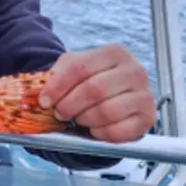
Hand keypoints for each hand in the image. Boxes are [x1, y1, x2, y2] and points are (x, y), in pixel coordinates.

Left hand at [39, 44, 154, 141]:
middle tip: (59, 113)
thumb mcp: (73, 68)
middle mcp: (135, 71)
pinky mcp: (148, 119)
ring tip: (78, 118)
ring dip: (84, 119)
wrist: (115, 94)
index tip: (44, 101)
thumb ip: (55, 76)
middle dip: (70, 105)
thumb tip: (38, 94)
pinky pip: (118, 131)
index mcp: (115, 53)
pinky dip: (100, 133)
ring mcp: (145, 95)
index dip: (58, 87)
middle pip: (94, 90)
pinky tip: (94, 128)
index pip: (81, 68)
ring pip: (106, 111)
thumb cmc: (91, 79)